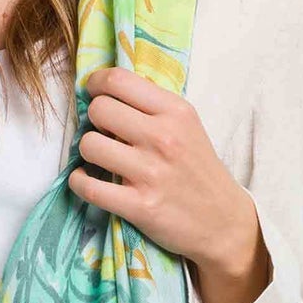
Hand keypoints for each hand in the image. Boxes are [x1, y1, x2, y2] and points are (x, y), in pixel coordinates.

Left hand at [68, 64, 270, 302]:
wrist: (224, 222)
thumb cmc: (198, 170)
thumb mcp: (187, 126)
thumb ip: (152, 107)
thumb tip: (104, 91)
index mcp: (176, 111)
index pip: (119, 80)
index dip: (96, 84)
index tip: (94, 94)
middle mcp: (163, 137)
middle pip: (99, 109)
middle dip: (94, 121)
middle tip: (105, 134)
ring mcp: (151, 172)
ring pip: (89, 145)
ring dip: (88, 153)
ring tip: (100, 160)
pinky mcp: (139, 206)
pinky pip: (88, 186)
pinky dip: (79, 182)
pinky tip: (87, 180)